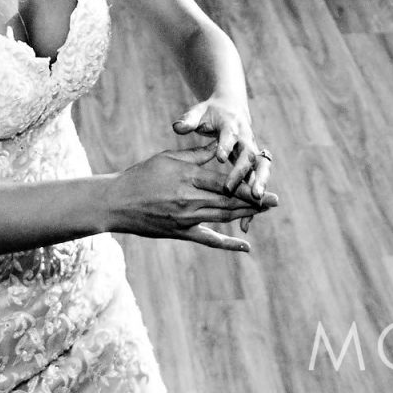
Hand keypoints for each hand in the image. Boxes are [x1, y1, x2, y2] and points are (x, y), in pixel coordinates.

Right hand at [104, 144, 275, 251]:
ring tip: (264, 212)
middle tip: (275, 200)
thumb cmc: (141, 175)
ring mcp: (186, 219)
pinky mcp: (180, 233)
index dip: (245, 181)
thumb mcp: (167, 158)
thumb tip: (217, 146)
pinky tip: (245, 245)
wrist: (117, 202)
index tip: (263, 178)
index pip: (223, 180)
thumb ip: (195, 155)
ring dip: (246, 215)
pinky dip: (227, 243)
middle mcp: (189, 199)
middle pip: (228, 200)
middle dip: (254, 200)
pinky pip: (208, 240)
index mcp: (187, 176)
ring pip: (223, 218)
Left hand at [173, 97, 272, 203]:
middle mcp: (245, 139)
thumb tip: (178, 126)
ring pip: (260, 171)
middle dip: (249, 174)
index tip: (220, 157)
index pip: (230, 135)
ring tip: (256, 204)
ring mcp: (252, 153)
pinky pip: (255, 184)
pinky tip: (245, 223)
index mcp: (231, 125)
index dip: (226, 145)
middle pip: (251, 156)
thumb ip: (190, 120)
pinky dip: (251, 202)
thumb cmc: (212, 113)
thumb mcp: (200, 112)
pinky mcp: (253, 165)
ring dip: (258, 187)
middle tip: (248, 190)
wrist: (232, 108)